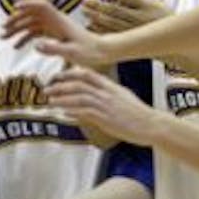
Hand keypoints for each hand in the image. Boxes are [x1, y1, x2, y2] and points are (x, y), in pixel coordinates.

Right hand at [4, 0, 114, 67]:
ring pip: (32, 23)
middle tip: (3, 30)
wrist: (102, 52)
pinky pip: (36, 33)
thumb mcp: (72, 52)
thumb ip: (54, 49)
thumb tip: (36, 45)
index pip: (42, 6)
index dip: (28, 4)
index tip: (15, 7)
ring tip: (3, 38)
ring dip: (18, 28)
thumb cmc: (90, 52)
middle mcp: (56, 21)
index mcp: (60, 21)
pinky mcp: (55, 35)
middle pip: (32, 14)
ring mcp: (55, 27)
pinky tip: (17, 47)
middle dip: (16, 19)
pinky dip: (26, 37)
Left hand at [45, 67, 162, 145]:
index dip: (69, 74)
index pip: (87, 74)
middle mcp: (107, 93)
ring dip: (62, 99)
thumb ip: (105, 96)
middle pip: (79, 84)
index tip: (57, 76)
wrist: (151, 124)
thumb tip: (90, 100)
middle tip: (47, 89)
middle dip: (60, 86)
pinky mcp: (106, 118)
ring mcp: (106, 105)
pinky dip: (72, 112)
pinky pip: (85, 112)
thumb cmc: (138, 114)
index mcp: (110, 86)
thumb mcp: (122, 98)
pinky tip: (64, 113)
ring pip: (79, 97)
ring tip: (51, 101)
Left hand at [82, 0, 171, 32]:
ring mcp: (135, 30)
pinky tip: (91, 25)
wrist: (174, 41)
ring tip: (84, 10)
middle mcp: (140, 18)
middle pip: (116, 10)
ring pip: (112, 23)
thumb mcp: (157, 2)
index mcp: (148, 6)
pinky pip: (113, 34)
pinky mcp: (131, 40)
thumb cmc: (163, 18)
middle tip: (85, 0)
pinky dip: (101, 30)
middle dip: (99, 5)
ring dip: (96, 16)